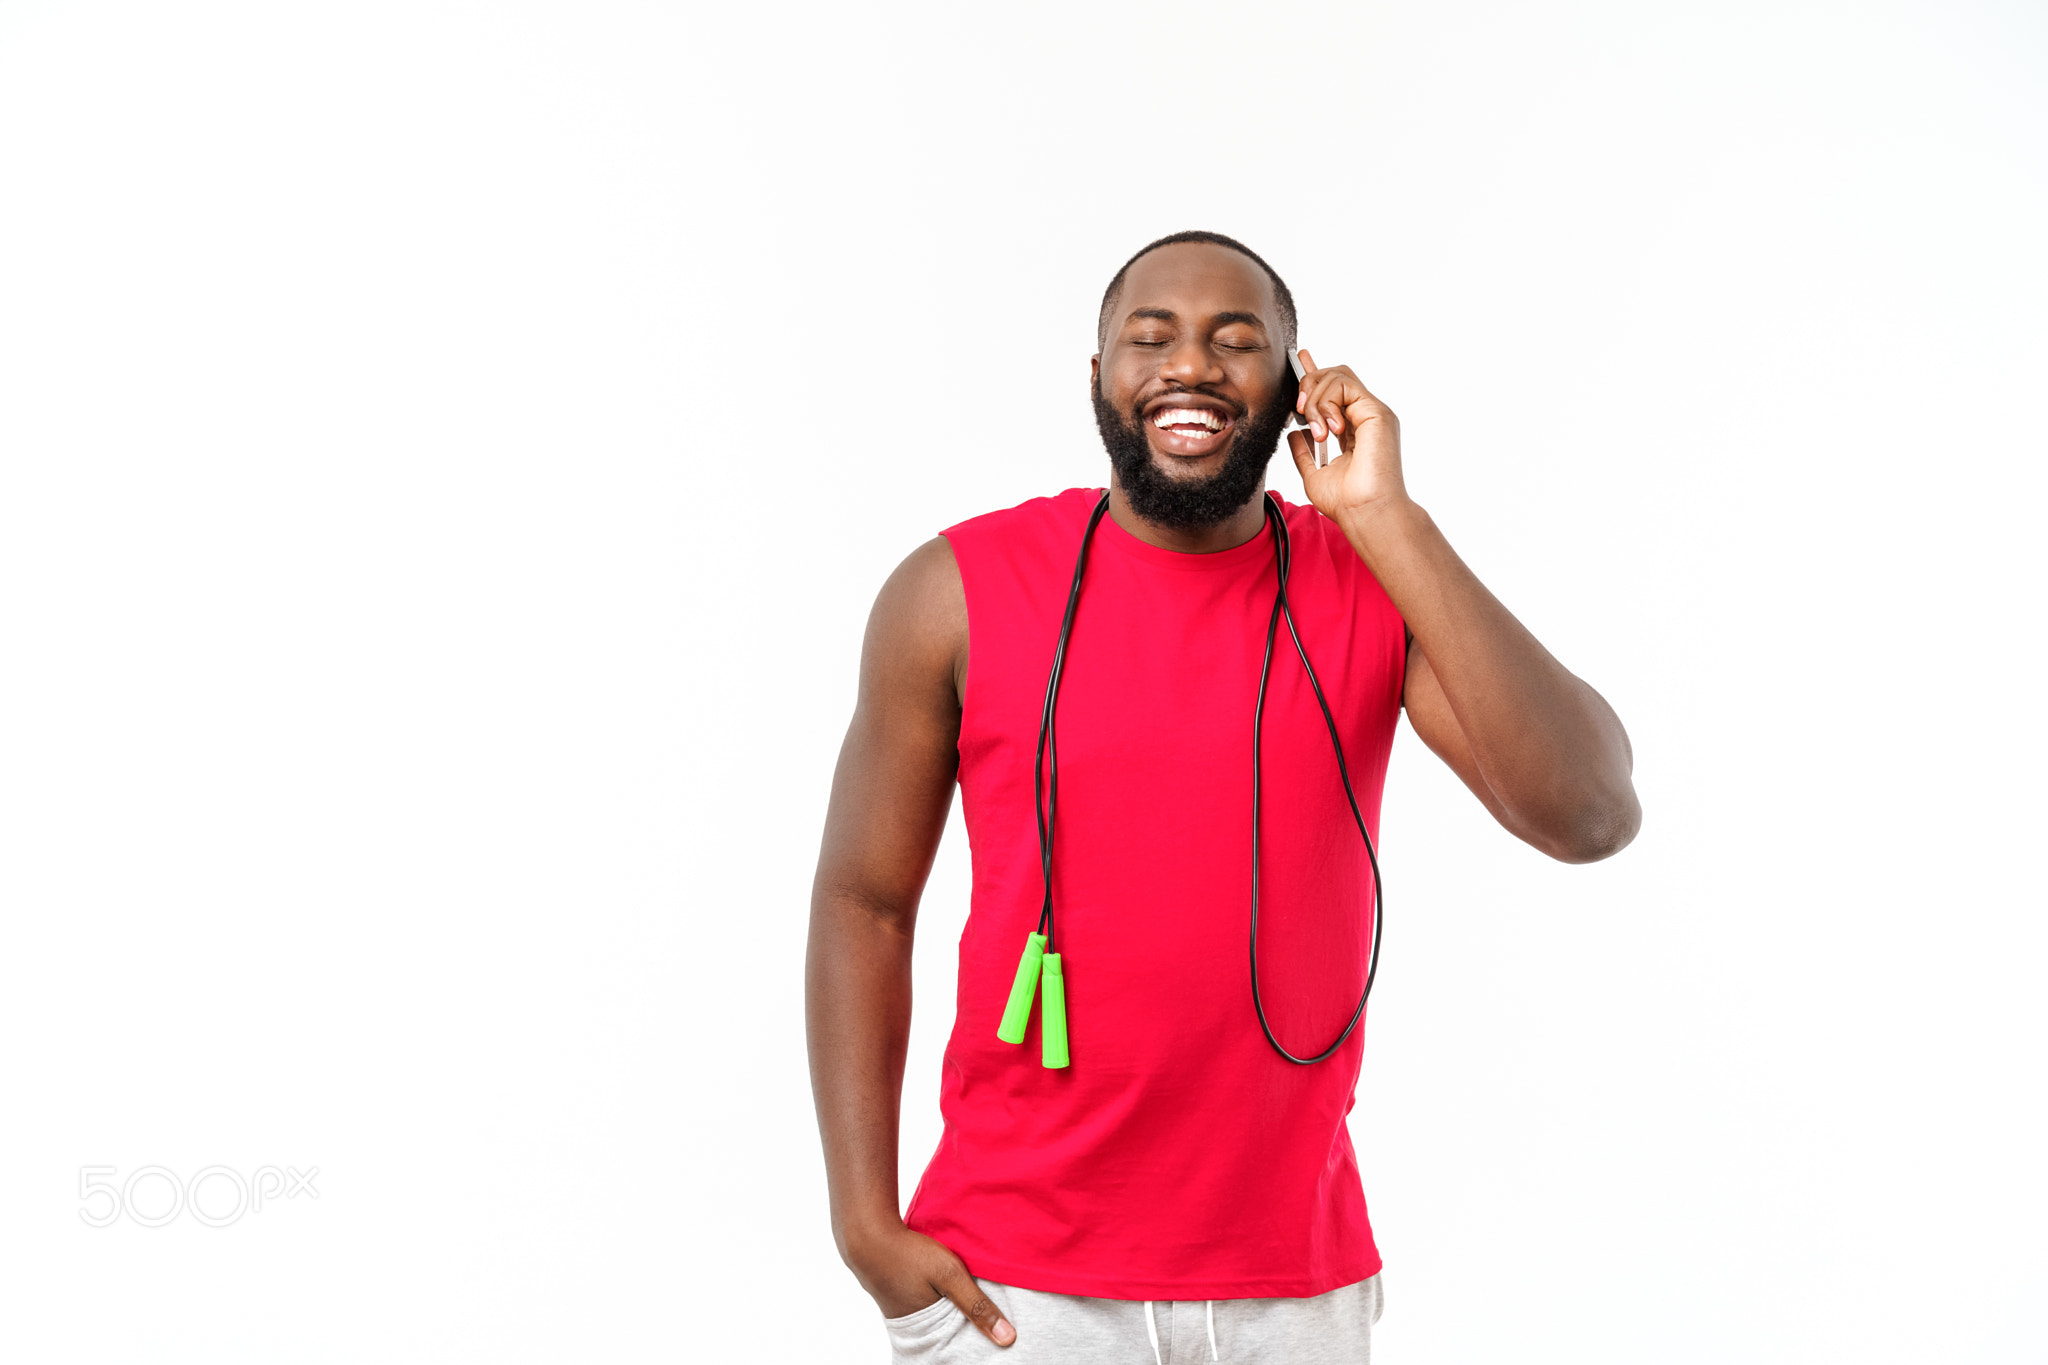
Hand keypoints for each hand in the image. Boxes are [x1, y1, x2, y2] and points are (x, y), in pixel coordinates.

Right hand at [845, 1219, 1016, 1347]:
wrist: (866, 1233)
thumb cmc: (908, 1254)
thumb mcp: (950, 1275)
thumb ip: (977, 1305)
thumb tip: (1008, 1339)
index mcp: (927, 1330)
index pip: (957, 1348)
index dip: (973, 1343)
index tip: (992, 1342)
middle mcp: (913, 1325)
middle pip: (947, 1334)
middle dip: (963, 1329)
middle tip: (985, 1322)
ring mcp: (902, 1308)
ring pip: (936, 1316)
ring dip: (950, 1310)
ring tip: (965, 1303)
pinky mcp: (898, 1292)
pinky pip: (924, 1302)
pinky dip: (937, 1298)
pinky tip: (943, 1288)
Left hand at [1286, 349, 1408, 521]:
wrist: (1365, 513)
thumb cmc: (1346, 502)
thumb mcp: (1314, 474)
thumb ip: (1304, 452)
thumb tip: (1294, 434)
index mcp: (1354, 429)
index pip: (1335, 389)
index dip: (1315, 373)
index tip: (1298, 359)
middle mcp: (1365, 417)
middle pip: (1335, 375)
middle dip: (1308, 384)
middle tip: (1298, 410)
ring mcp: (1373, 412)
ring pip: (1337, 376)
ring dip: (1315, 399)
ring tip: (1317, 432)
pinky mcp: (1376, 412)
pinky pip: (1344, 385)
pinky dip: (1326, 402)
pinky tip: (1328, 429)